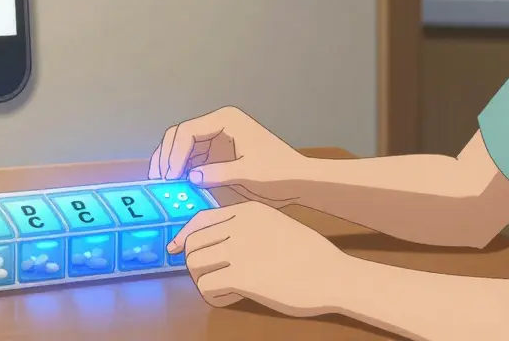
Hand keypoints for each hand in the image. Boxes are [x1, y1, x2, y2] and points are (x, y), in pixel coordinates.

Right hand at [148, 106, 306, 207]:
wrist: (297, 181)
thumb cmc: (279, 174)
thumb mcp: (248, 174)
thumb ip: (218, 173)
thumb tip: (189, 176)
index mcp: (227, 120)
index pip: (188, 131)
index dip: (174, 154)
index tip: (170, 178)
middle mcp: (218, 124)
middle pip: (180, 135)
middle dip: (167, 157)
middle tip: (160, 183)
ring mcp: (217, 137)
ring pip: (182, 147)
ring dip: (171, 164)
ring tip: (162, 186)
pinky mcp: (217, 153)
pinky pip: (191, 158)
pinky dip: (181, 171)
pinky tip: (175, 187)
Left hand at [168, 202, 349, 316]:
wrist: (333, 274)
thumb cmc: (310, 255)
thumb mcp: (277, 226)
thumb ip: (247, 228)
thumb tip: (216, 243)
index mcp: (248, 210)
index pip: (200, 219)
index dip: (183, 236)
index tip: (175, 250)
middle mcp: (239, 225)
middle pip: (192, 243)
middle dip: (196, 264)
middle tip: (213, 276)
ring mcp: (239, 249)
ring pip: (194, 265)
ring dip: (204, 280)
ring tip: (226, 288)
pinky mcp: (241, 275)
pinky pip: (207, 287)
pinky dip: (214, 296)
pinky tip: (233, 297)